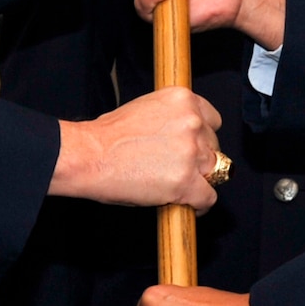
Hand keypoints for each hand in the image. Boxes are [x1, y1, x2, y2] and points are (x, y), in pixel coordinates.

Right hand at [50, 87, 221, 212]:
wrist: (90, 156)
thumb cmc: (108, 135)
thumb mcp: (146, 109)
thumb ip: (172, 119)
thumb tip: (184, 137)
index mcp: (183, 100)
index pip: (213, 121)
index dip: (203, 138)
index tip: (196, 148)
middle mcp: (192, 122)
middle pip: (214, 147)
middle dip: (200, 159)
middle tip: (179, 169)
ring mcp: (191, 152)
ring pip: (214, 172)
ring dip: (200, 181)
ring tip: (182, 188)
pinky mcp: (186, 182)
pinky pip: (208, 197)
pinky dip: (200, 204)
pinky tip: (188, 205)